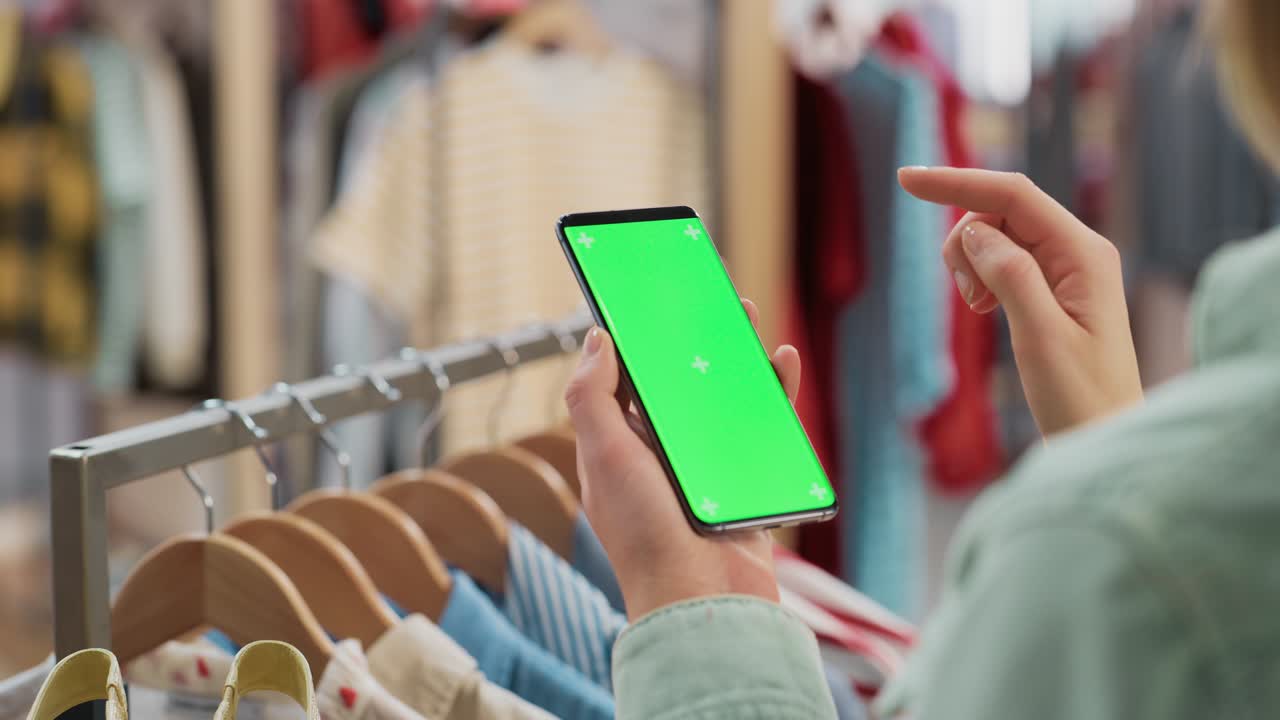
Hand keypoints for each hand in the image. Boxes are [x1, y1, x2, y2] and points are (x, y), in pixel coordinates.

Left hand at [564, 299, 801, 619]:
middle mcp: (663, 453)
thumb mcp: (604, 457)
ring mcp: (709, 465)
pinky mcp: (749, 477)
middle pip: (681, 380)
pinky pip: (765, 425)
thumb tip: (596, 338)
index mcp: (622, 446)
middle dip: (692, 336)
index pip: (626, 379)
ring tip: (743, 312)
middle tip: (704, 293)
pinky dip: (775, 391)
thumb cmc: (646, 535)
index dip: (636, 338)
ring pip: (725, 395)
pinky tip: (780, 360)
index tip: (646, 297)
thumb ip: (591, 397)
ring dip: (734, 353)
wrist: (704, 599)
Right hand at [898, 167, 1142, 435]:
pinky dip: (980, 277)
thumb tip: (974, 230)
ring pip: (997, 235)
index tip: (905, 180)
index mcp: (1084, 254)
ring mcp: (1067, 270)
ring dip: (971, 263)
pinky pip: (1003, 261)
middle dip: (966, 240)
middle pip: (1001, 211)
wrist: (1103, 440)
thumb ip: (1011, 276)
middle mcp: (1079, 252)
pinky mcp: (1053, 291)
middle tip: (968, 298)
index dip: (958, 182)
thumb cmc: (1081, 400)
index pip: (1012, 194)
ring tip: (979, 309)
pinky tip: (984, 309)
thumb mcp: (1041, 339)